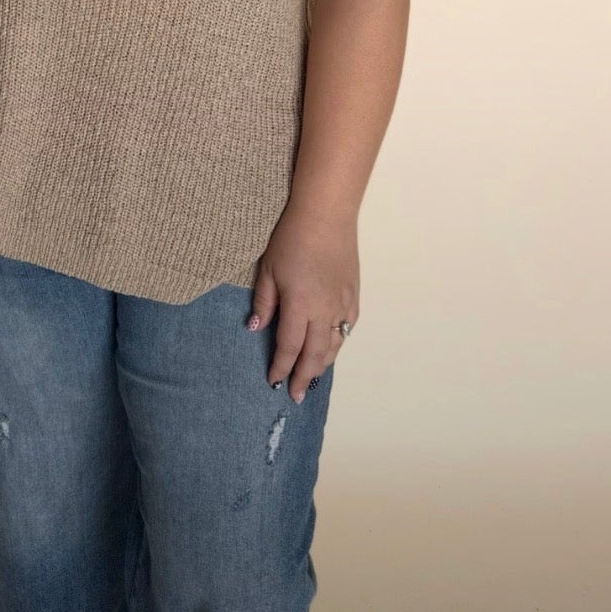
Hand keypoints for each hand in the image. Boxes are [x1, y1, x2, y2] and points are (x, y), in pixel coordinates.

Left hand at [248, 200, 359, 402]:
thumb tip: (256, 329)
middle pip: (314, 355)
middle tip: (296, 396)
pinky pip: (347, 328)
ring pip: (334, 345)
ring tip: (312, 377)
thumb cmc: (291, 238)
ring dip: (322, 364)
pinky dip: (338, 343)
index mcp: (300, 306)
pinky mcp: (354, 295)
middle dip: (304, 377)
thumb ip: (264, 301)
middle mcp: (325, 312)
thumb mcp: (268, 268)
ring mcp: (343, 304)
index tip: (273, 382)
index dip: (280, 367)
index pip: (289, 347)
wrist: (326, 215)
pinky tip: (331, 346)